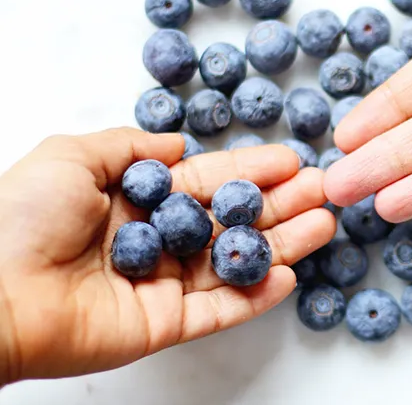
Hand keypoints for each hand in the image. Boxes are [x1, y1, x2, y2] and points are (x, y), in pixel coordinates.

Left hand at [0, 128, 333, 383]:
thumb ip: (132, 146)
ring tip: (325, 223)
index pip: (209, 182)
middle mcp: (156, 241)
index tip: (292, 159)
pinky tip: (288, 274)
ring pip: (235, 261)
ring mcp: (162, 284)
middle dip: (280, 203)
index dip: (251, 169)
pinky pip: (219, 310)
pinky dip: (255, 296)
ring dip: (283, 244)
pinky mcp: (162, 324)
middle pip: (232, 220)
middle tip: (325, 189)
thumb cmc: (19, 218)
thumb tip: (180, 143)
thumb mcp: (72, 156)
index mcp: (137, 201)